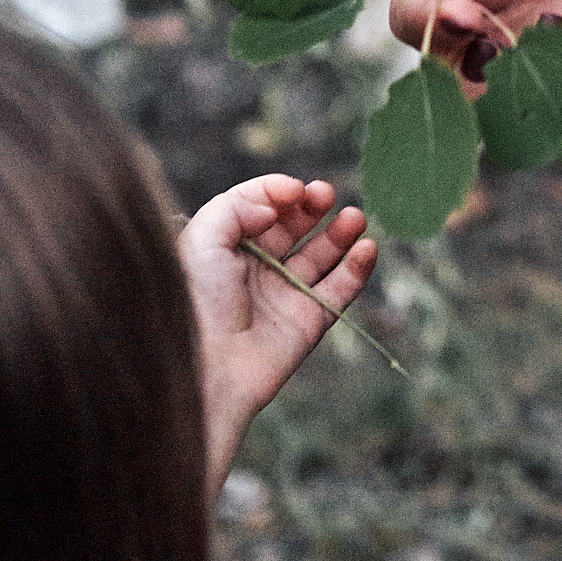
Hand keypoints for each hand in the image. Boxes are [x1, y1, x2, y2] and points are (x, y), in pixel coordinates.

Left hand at [181, 175, 377, 493]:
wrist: (205, 368)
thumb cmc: (194, 301)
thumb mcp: (202, 238)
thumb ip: (238, 205)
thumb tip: (277, 205)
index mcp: (225, 248)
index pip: (260, 207)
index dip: (279, 193)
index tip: (296, 191)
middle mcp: (255, 269)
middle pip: (294, 228)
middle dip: (313, 207)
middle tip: (326, 196)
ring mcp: (284, 295)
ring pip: (322, 255)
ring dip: (341, 232)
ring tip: (354, 217)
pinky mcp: (309, 322)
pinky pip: (341, 289)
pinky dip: (358, 268)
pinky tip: (367, 248)